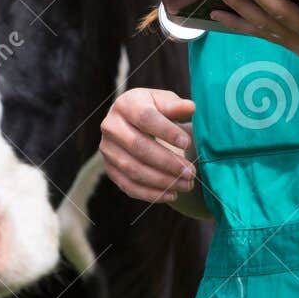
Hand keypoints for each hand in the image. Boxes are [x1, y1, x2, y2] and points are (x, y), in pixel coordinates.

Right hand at [100, 87, 196, 203]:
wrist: (133, 122)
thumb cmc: (155, 110)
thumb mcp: (165, 102)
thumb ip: (176, 106)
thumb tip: (190, 107)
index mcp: (125, 104)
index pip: (145, 118)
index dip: (166, 132)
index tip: (187, 143)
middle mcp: (111, 126)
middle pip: (138, 146)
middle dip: (167, 162)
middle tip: (191, 172)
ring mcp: (107, 149)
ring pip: (133, 169)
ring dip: (162, 180)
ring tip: (186, 184)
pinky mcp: (109, 168)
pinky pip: (128, 185)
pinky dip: (150, 193)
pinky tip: (171, 195)